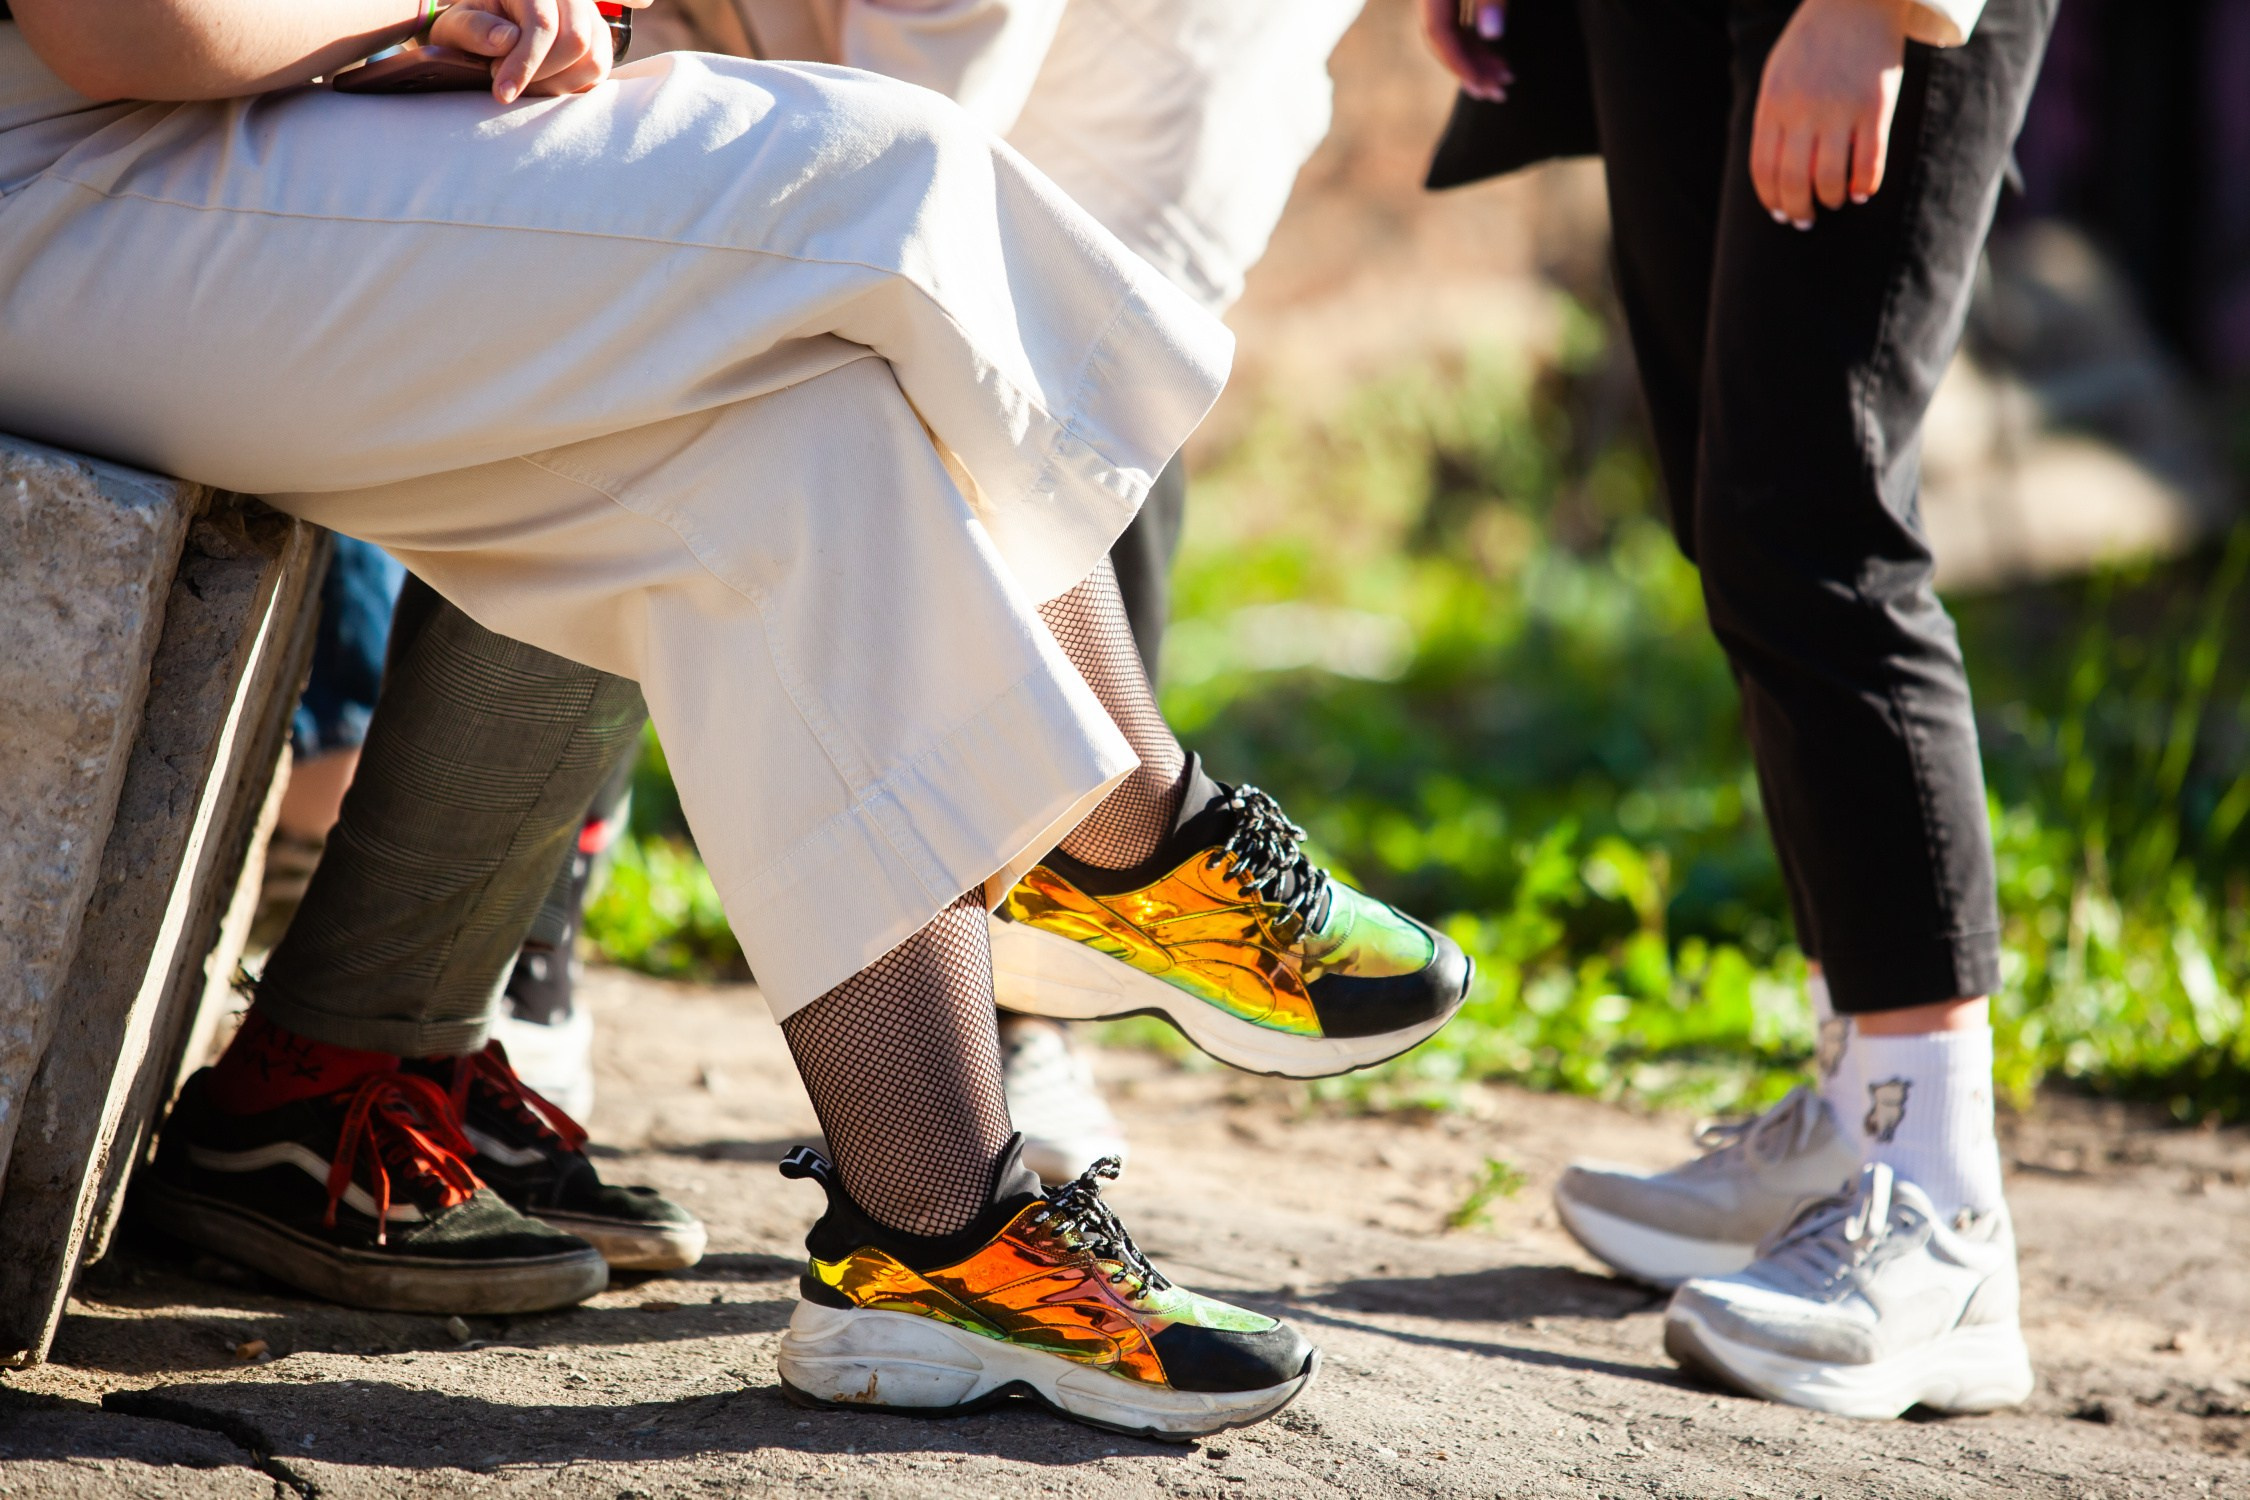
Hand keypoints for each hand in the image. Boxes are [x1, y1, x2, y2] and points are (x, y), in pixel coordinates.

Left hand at [429, 0, 647, 102]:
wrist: (488, 28)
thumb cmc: (472, 27)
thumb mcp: (457, 24)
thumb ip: (474, 28)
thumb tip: (506, 40)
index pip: (542, 23)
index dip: (524, 63)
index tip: (502, 93)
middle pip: (575, 41)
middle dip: (541, 75)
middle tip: (509, 84)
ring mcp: (589, 16)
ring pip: (593, 60)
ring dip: (557, 85)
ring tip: (526, 84)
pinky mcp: (599, 40)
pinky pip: (598, 73)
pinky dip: (571, 87)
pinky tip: (543, 84)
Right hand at [1421, 0, 1513, 102]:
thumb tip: (1493, 34)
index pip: (1437, 32)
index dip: (1458, 62)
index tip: (1481, 86)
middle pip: (1443, 39)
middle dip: (1472, 68)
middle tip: (1499, 92)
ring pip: (1453, 35)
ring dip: (1478, 60)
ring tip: (1504, 79)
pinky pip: (1459, 25)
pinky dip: (1478, 44)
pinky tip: (1496, 62)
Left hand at [1750, 0, 1910, 227]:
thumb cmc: (1814, 41)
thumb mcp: (1778, 75)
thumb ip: (1773, 118)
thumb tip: (1773, 171)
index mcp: (1773, 103)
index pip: (1763, 169)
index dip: (1770, 199)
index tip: (1779, 213)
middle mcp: (1803, 110)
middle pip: (1794, 180)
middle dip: (1797, 210)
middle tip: (1804, 220)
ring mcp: (1841, 108)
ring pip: (1830, 178)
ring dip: (1830, 199)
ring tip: (1832, 203)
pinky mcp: (1877, 106)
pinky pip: (1870, 161)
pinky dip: (1864, 184)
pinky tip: (1860, 192)